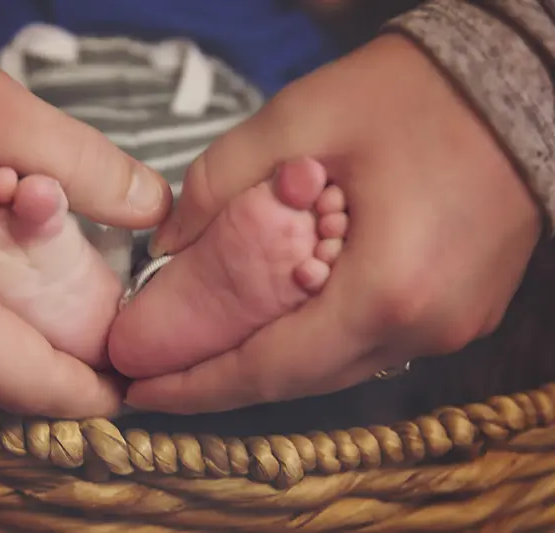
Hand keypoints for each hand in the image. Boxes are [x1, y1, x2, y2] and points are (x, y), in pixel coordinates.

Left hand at [125, 35, 541, 412]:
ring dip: (268, 363)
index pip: (270, 368)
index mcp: (386, 291)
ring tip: (205, 352)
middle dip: (223, 380)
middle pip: (301, 379)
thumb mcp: (300, 119)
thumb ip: (219, 182)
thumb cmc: (418, 94)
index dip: (198, 385)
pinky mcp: (458, 311)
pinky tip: (274, 324)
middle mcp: (423, 328)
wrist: (518, 85)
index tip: (143, 391)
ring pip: (336, 367)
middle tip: (160, 373)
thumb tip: (169, 242)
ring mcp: (450, 326)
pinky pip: (369, 344)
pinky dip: (313, 341)